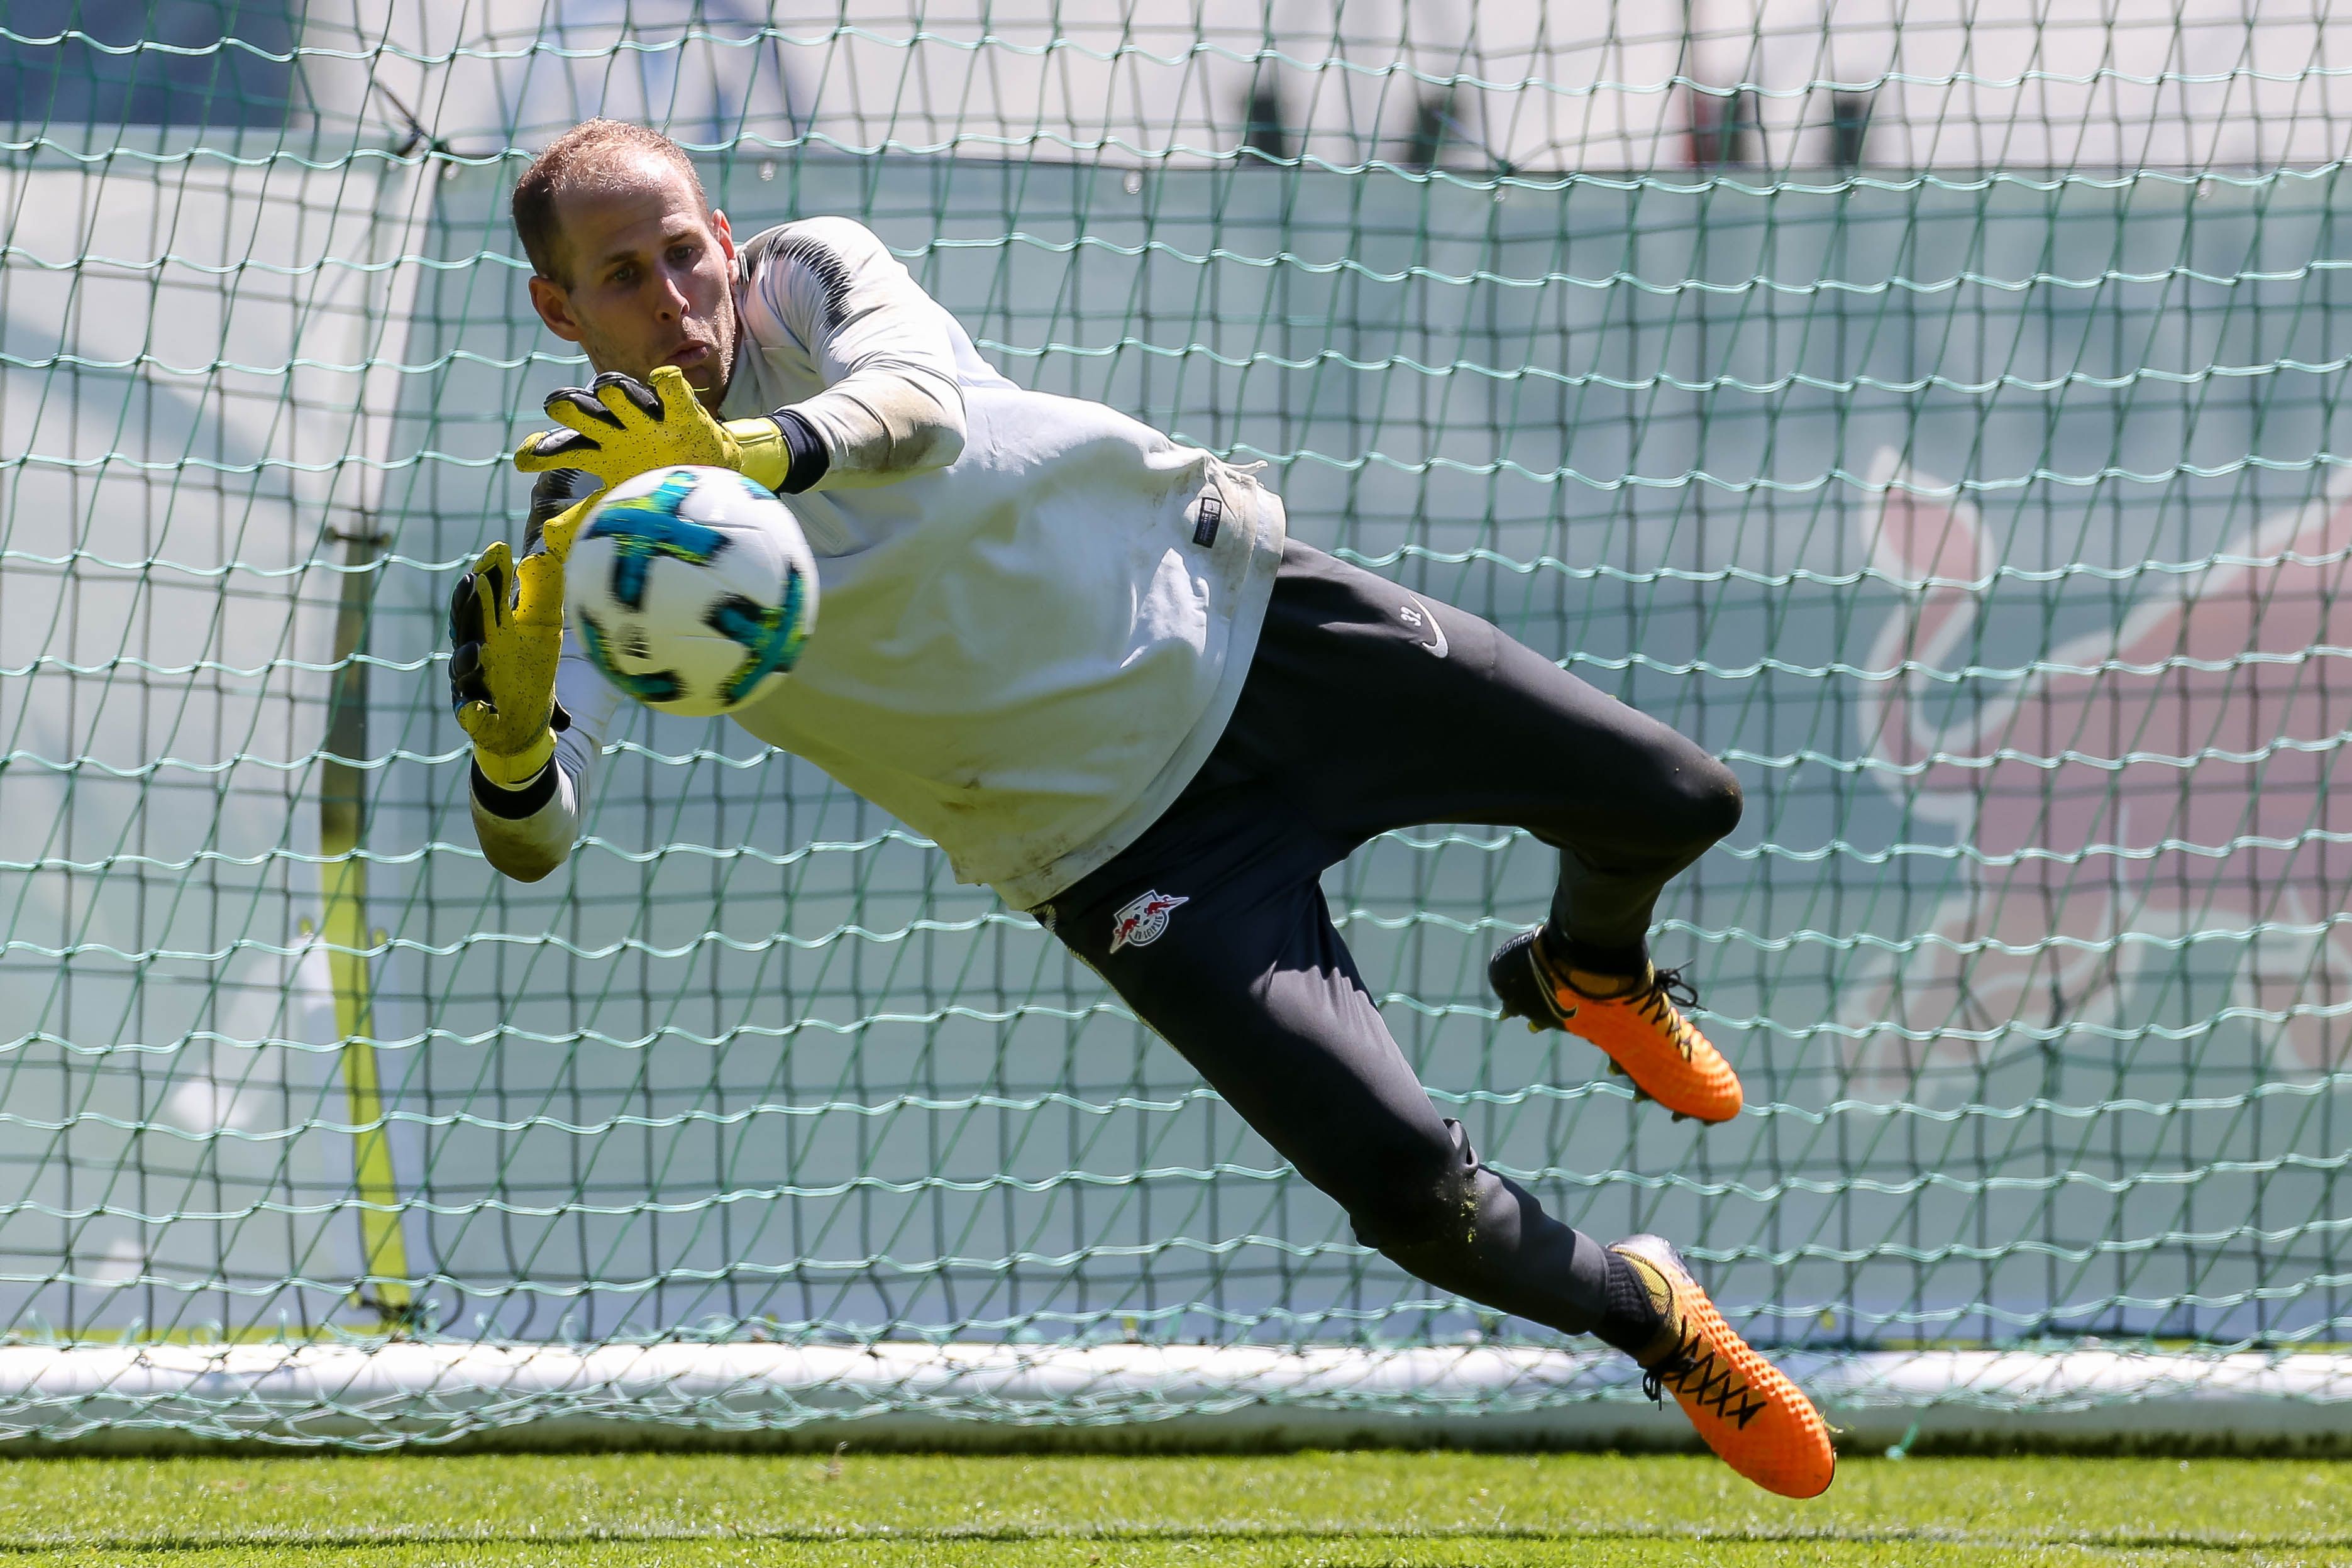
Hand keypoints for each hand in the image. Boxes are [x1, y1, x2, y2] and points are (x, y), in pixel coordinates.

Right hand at [449, 539, 572, 786]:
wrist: (524, 723)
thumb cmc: (531, 669)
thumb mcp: (544, 629)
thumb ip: (542, 594)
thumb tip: (542, 554)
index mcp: (489, 627)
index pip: (482, 596)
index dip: (486, 575)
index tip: (497, 551)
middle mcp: (473, 650)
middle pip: (465, 624)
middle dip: (467, 605)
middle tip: (471, 581)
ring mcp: (469, 682)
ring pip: (461, 668)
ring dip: (466, 658)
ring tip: (478, 650)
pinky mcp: (473, 715)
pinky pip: (469, 714)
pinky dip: (472, 711)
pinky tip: (477, 708)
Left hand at [512, 366, 789, 492]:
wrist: (712, 486)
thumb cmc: (663, 489)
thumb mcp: (623, 504)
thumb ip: (586, 516)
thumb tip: (548, 533)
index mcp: (602, 454)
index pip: (564, 449)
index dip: (542, 451)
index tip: (523, 461)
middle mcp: (619, 431)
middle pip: (581, 411)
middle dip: (569, 407)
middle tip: (559, 408)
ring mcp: (650, 420)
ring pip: (619, 395)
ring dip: (613, 392)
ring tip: (611, 394)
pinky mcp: (685, 416)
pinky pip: (674, 393)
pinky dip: (669, 384)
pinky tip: (664, 380)